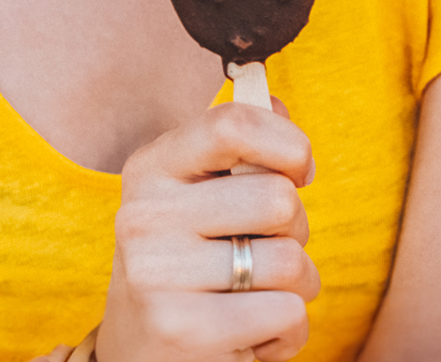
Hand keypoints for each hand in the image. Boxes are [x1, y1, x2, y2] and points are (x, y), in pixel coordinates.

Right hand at [95, 100, 319, 360]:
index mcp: (151, 170)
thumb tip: (275, 103)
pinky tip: (252, 335)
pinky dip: (288, 330)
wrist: (142, 353)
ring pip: (290, 260)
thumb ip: (243, 142)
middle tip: (266, 249)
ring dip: (297, 284)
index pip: (234, 123)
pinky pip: (288, 313)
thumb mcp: (204, 193)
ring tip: (257, 295)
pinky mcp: (183, 334)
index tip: (297, 171)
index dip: (289, 144)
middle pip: (279, 199)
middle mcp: (143, 220)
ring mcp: (157, 279)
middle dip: (296, 228)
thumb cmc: (194, 258)